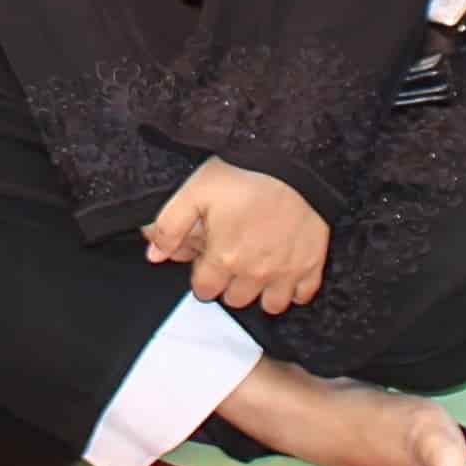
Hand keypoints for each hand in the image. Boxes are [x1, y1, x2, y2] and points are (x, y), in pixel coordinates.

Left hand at [142, 155, 329, 314]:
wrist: (293, 161)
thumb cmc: (243, 173)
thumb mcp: (195, 191)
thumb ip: (169, 226)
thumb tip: (154, 255)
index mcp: (223, 259)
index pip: (204, 291)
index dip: (201, 274)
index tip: (207, 258)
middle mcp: (254, 274)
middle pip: (235, 300)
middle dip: (228, 283)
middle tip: (231, 257)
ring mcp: (285, 272)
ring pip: (269, 305)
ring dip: (261, 291)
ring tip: (257, 266)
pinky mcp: (312, 264)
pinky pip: (302, 295)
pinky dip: (293, 287)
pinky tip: (285, 266)